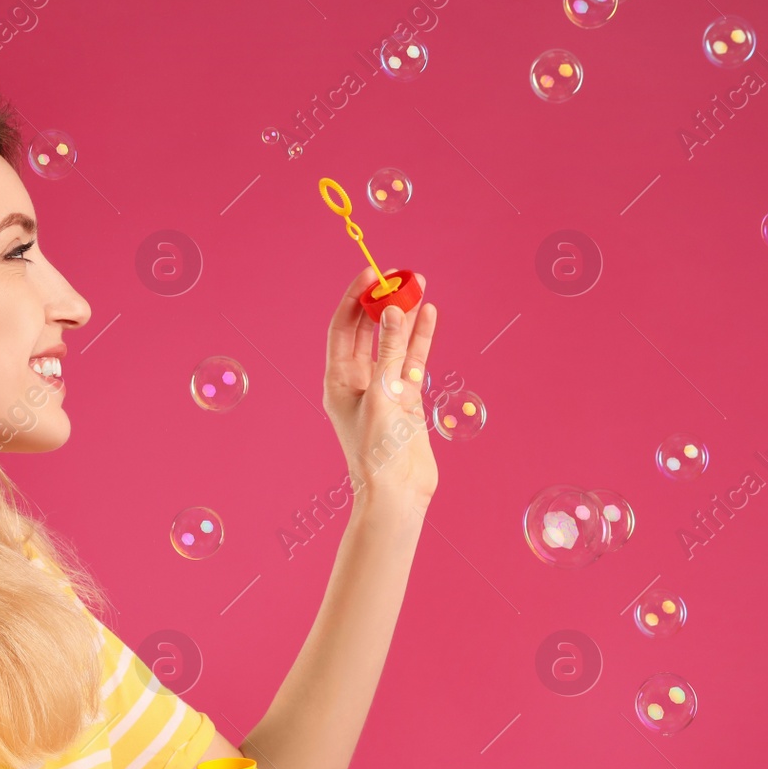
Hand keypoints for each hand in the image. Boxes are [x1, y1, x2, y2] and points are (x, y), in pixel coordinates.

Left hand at [323, 267, 438, 507]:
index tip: (370, 274)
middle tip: (399, 277)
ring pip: (395, 344)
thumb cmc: (378, 452)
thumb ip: (390, 353)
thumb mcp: (382, 397)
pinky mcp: (407, 399)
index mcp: (338, 381)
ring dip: (406, 317)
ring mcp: (385, 389)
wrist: (397, 493)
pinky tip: (429, 316)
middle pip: (368, 331)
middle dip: (382, 303)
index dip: (355, 299)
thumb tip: (393, 310)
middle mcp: (358, 381)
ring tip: (420, 287)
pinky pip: (413, 361)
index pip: (342, 328)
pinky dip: (421, 339)